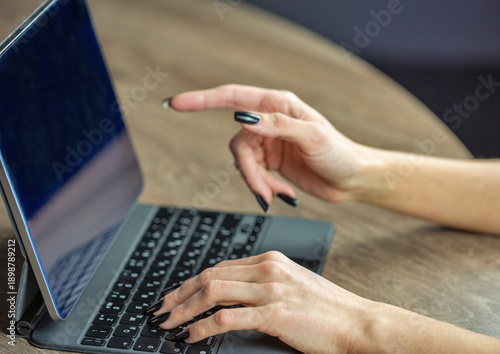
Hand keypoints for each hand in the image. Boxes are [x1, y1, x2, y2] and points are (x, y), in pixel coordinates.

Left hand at [149, 251, 371, 352]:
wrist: (360, 324)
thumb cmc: (330, 310)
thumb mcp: (295, 286)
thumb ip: (266, 284)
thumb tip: (236, 296)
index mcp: (271, 260)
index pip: (220, 267)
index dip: (193, 281)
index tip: (177, 294)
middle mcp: (268, 269)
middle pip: (210, 276)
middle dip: (180, 293)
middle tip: (160, 308)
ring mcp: (271, 289)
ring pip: (212, 292)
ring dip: (183, 308)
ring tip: (167, 323)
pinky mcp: (274, 313)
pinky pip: (226, 318)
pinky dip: (202, 327)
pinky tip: (190, 336)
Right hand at [169, 84, 374, 204]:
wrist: (352, 180)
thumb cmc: (339, 153)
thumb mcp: (311, 136)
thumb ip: (277, 125)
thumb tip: (244, 119)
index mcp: (277, 105)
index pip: (232, 98)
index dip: (201, 100)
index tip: (176, 103)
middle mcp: (269, 121)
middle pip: (237, 144)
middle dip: (248, 171)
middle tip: (263, 192)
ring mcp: (269, 143)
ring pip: (243, 163)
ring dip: (257, 183)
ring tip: (278, 195)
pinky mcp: (271, 163)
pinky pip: (254, 176)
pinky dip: (265, 188)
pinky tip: (285, 194)